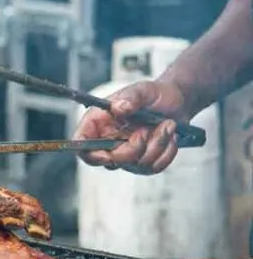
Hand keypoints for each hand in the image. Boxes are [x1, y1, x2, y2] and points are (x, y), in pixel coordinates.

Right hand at [73, 80, 188, 174]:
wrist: (177, 102)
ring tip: (166, 126)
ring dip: (156, 147)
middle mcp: (108, 139)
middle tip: (147, 130)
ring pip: (135, 165)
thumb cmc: (155, 94)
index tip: (107, 155)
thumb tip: (118, 108)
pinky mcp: (142, 160)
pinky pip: (153, 168)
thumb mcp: (144, 90)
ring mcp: (125, 152)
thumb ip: (131, 98)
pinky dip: (166, 153)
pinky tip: (170, 137)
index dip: (89, 153)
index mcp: (99, 121)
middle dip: (133, 150)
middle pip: (109, 161)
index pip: (81, 143)